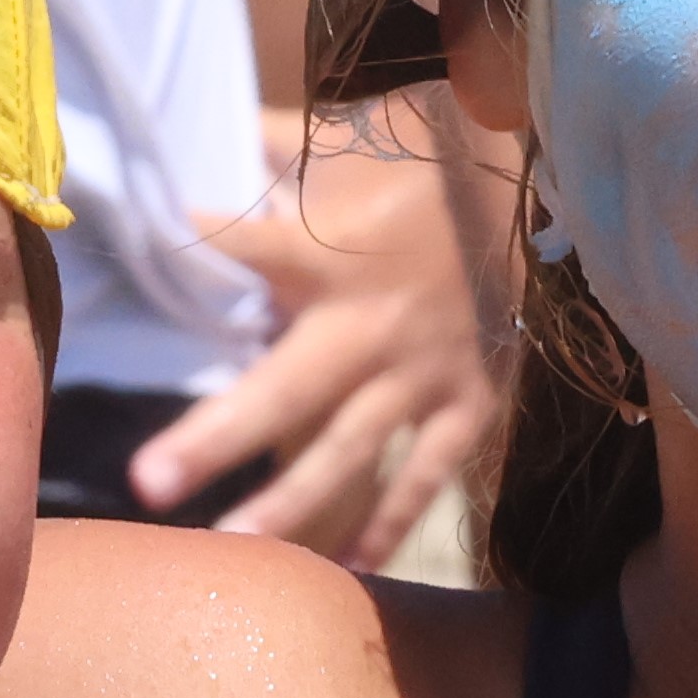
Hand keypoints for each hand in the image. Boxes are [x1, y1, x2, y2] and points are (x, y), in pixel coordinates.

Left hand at [138, 136, 498, 555]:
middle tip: (148, 483)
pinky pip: (425, 475)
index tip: (155, 230)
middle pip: (286, 389)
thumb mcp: (358, 140)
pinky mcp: (468, 404)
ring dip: (291, 502)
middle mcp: (372, 323)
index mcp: (337, 254)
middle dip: (217, 436)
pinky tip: (347, 564)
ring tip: (233, 544)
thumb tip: (201, 133)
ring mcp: (422, 374)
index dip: (202, 237)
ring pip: (349, 449)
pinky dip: (390, 522)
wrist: (549, 197)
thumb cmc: (431, 170)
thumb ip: (277, 143)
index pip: (251, 244)